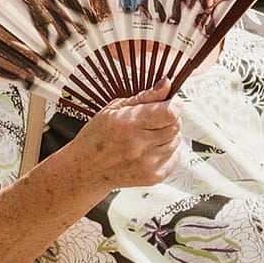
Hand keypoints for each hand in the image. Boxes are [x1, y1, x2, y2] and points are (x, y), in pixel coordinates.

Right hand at [68, 83, 182, 191]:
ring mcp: (147, 163)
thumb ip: (145, 97)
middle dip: (169, 118)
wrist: (87, 170)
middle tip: (152, 119)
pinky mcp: (153, 177)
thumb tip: (166, 85)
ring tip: (147, 135)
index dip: (173, 104)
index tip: (169, 102)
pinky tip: (149, 149)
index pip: (170, 112)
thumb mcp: (114, 109)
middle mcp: (139, 145)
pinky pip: (175, 156)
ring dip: (167, 134)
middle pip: (176, 125)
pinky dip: (166, 150)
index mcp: (128, 124)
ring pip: (177, 140)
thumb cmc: (96, 138)